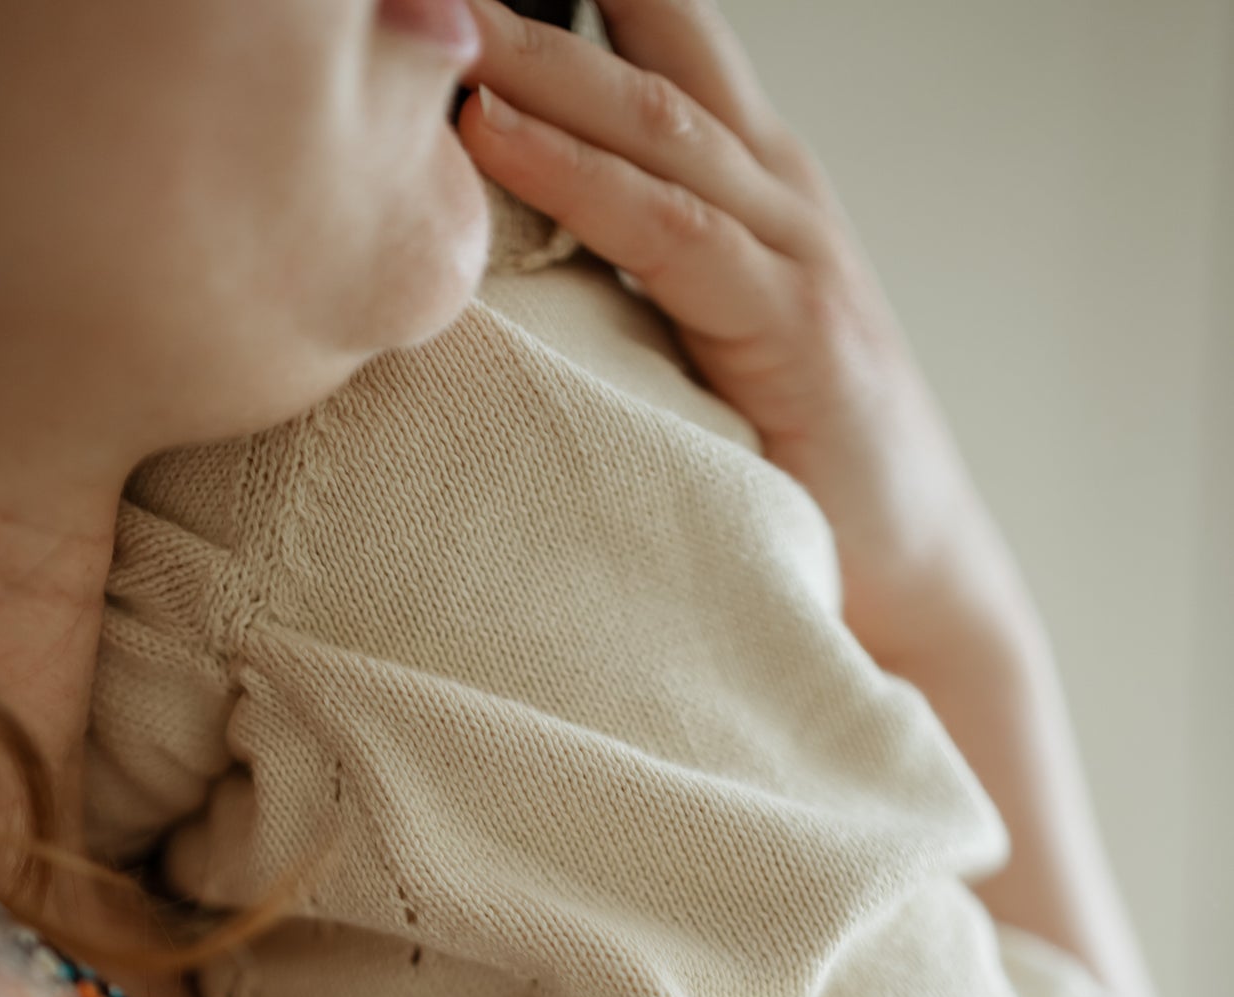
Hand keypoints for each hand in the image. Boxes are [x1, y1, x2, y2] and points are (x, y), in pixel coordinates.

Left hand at [460, 0, 1008, 668]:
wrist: (912, 579)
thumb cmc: (794, 474)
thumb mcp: (704, 349)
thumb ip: (639, 279)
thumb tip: (506, 257)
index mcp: (753, 191)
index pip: (662, 53)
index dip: (586, 7)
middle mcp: (780, 194)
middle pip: (652, 55)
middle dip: (544, 14)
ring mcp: (795, 252)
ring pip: (654, 120)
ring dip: (539, 66)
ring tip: (445, 26)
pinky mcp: (794, 323)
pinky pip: (669, 229)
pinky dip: (576, 176)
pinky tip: (496, 137)